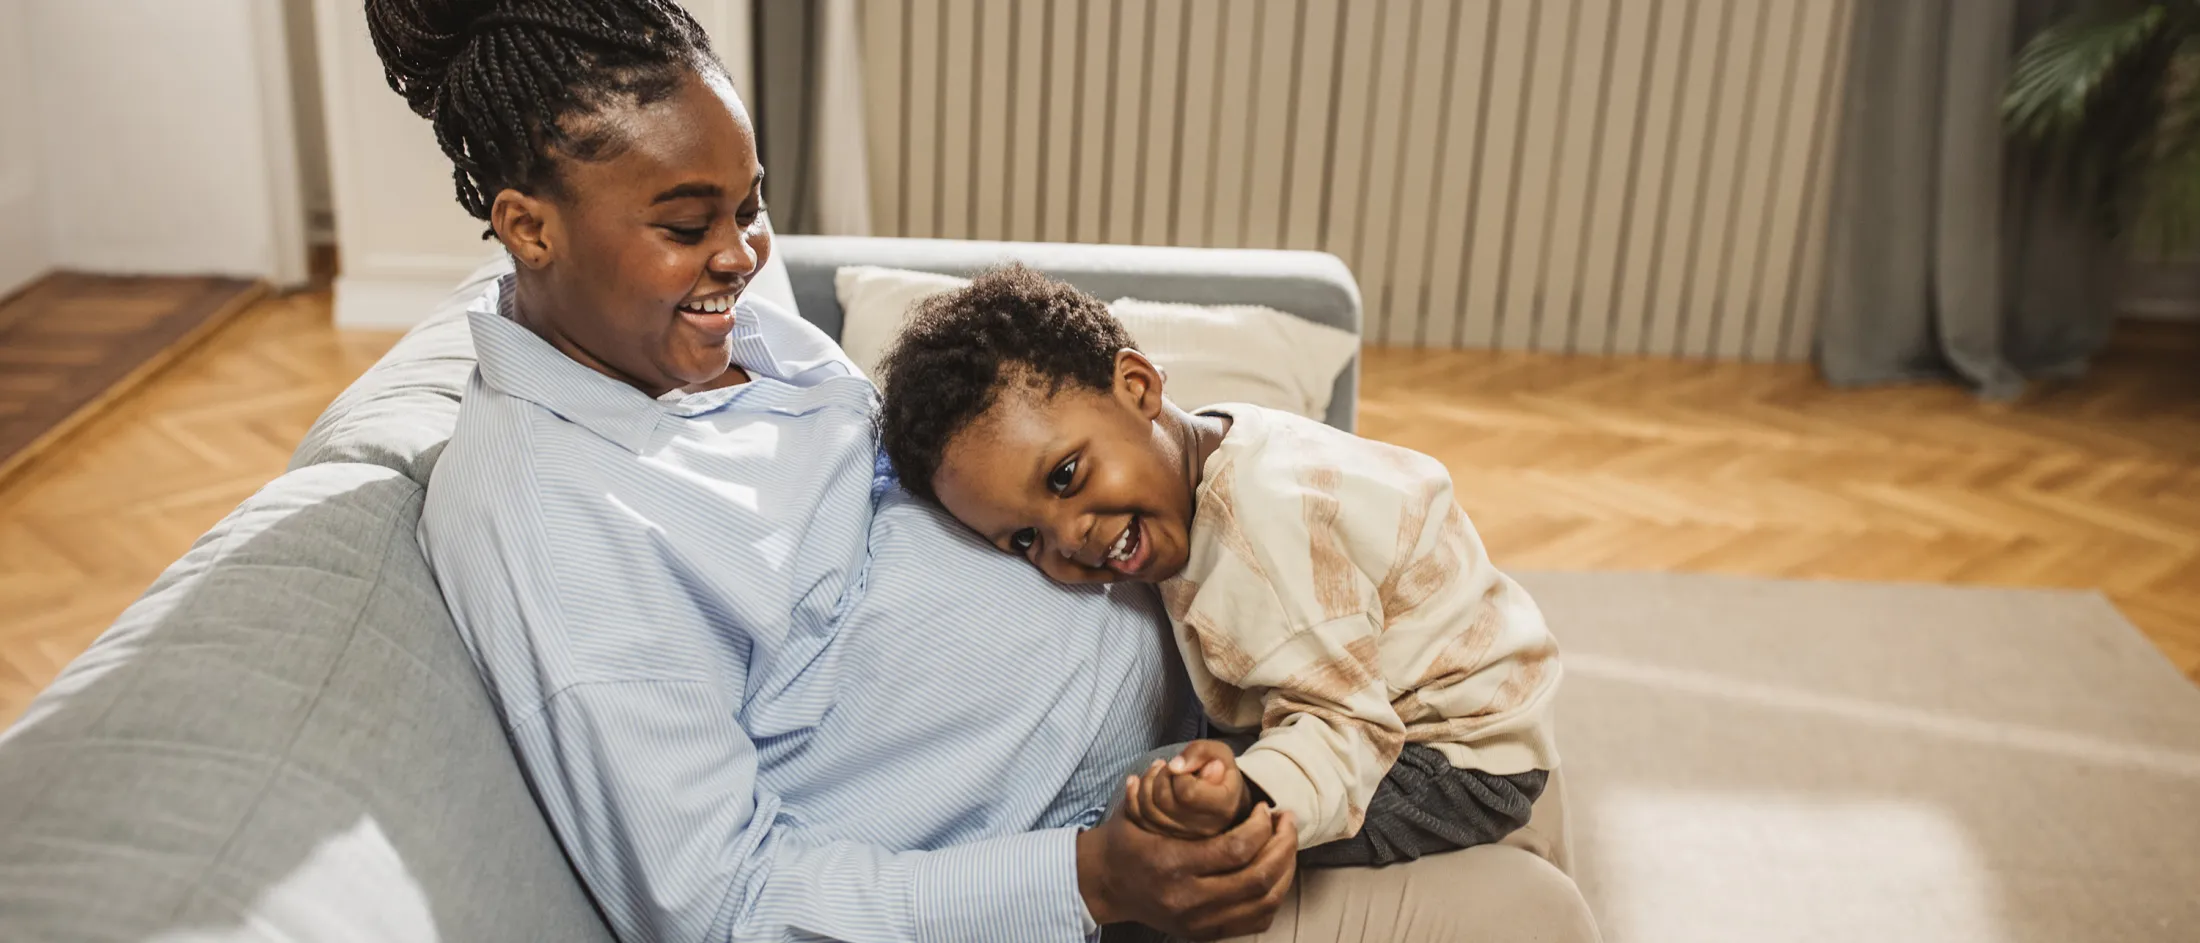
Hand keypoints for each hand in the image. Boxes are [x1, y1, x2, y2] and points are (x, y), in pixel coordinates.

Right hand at [1077, 800, 1298, 939]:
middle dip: (1283, 846)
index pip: (1236, 850)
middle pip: (1257, 878)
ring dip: (1285, 869)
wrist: (1105, 885)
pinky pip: (1256, 920)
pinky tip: (1276, 871)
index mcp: (1172, 864)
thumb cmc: (1126, 842)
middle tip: (1287, 821)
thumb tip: (1203, 764)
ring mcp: (1198, 922)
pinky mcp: (1205, 933)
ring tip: (1286, 843)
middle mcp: (1188, 899)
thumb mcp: (1139, 811)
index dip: (1262, 828)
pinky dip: (1274, 894)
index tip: (1265, 808)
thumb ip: (1168, 788)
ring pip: (1264, 902)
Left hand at [1123, 740, 1253, 839]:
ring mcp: (1183, 836)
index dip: (1178, 774)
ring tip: (1157, 769)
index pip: (1187, 792)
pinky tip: (1134, 781)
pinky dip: (1131, 797)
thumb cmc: (1219, 770)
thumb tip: (1174, 767)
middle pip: (1164, 801)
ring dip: (1146, 783)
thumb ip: (1200, 753)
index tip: (1184, 766)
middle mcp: (1202, 827)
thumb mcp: (1218, 753)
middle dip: (1159, 776)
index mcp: (1222, 807)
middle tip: (1167, 765)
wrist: (1222, 797)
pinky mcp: (1166, 836)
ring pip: (1149, 811)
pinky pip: (1139, 820)